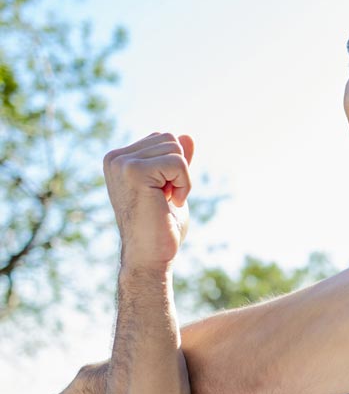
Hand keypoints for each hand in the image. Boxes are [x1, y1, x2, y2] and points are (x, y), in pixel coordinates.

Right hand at [103, 132, 194, 270]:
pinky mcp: (134, 171)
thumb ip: (176, 162)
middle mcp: (116, 158)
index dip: (175, 167)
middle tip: (166, 199)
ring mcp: (122, 163)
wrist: (150, 257)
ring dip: (182, 178)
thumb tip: (188, 136)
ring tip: (167, 201)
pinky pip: (178, 162)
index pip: (164, 139)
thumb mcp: (172, 187)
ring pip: (175, 148)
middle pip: (170, 139)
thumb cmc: (161, 227)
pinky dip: (184, 184)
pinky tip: (172, 203)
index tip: (163, 194)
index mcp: (120, 159)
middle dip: (180, 170)